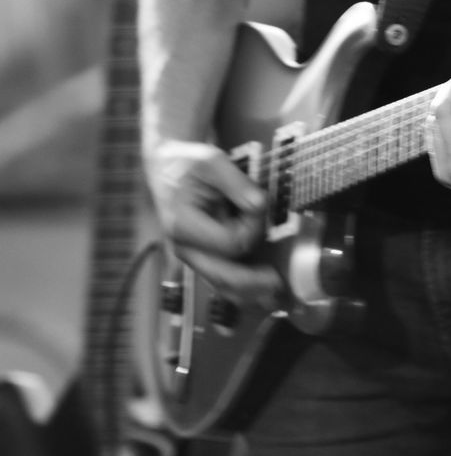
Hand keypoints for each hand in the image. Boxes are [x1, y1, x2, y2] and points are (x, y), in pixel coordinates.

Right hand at [146, 138, 280, 305]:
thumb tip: (259, 206)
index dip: (253, 228)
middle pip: (222, 277)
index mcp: (183, 226)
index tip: (260, 205)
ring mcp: (192, 255)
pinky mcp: (200, 255)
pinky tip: (259, 291)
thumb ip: (236, 183)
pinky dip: (240, 287)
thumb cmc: (186, 164)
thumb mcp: (211, 161)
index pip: (229, 243)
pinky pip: (219, 279)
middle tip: (279, 284)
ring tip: (274, 294)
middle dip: (252, 282)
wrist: (165, 168)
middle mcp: (185, 248)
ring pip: (220, 285)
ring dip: (248, 292)